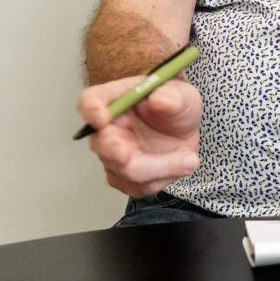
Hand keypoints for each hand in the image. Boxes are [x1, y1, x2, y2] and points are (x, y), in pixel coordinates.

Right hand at [76, 76, 202, 196]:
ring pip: (124, 171)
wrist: (184, 128)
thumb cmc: (176, 104)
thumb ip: (172, 96)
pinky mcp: (126, 176)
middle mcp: (108, 128)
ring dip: (159, 168)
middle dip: (116, 152)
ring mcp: (114, 154)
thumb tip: (159, 100)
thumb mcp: (182, 93)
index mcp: (115, 99)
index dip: (91, 110)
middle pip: (101, 144)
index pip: (90, 101)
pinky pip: (138, 186)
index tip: (102, 117)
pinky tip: (182, 164)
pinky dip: (163, 178)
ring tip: (188, 158)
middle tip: (129, 154)